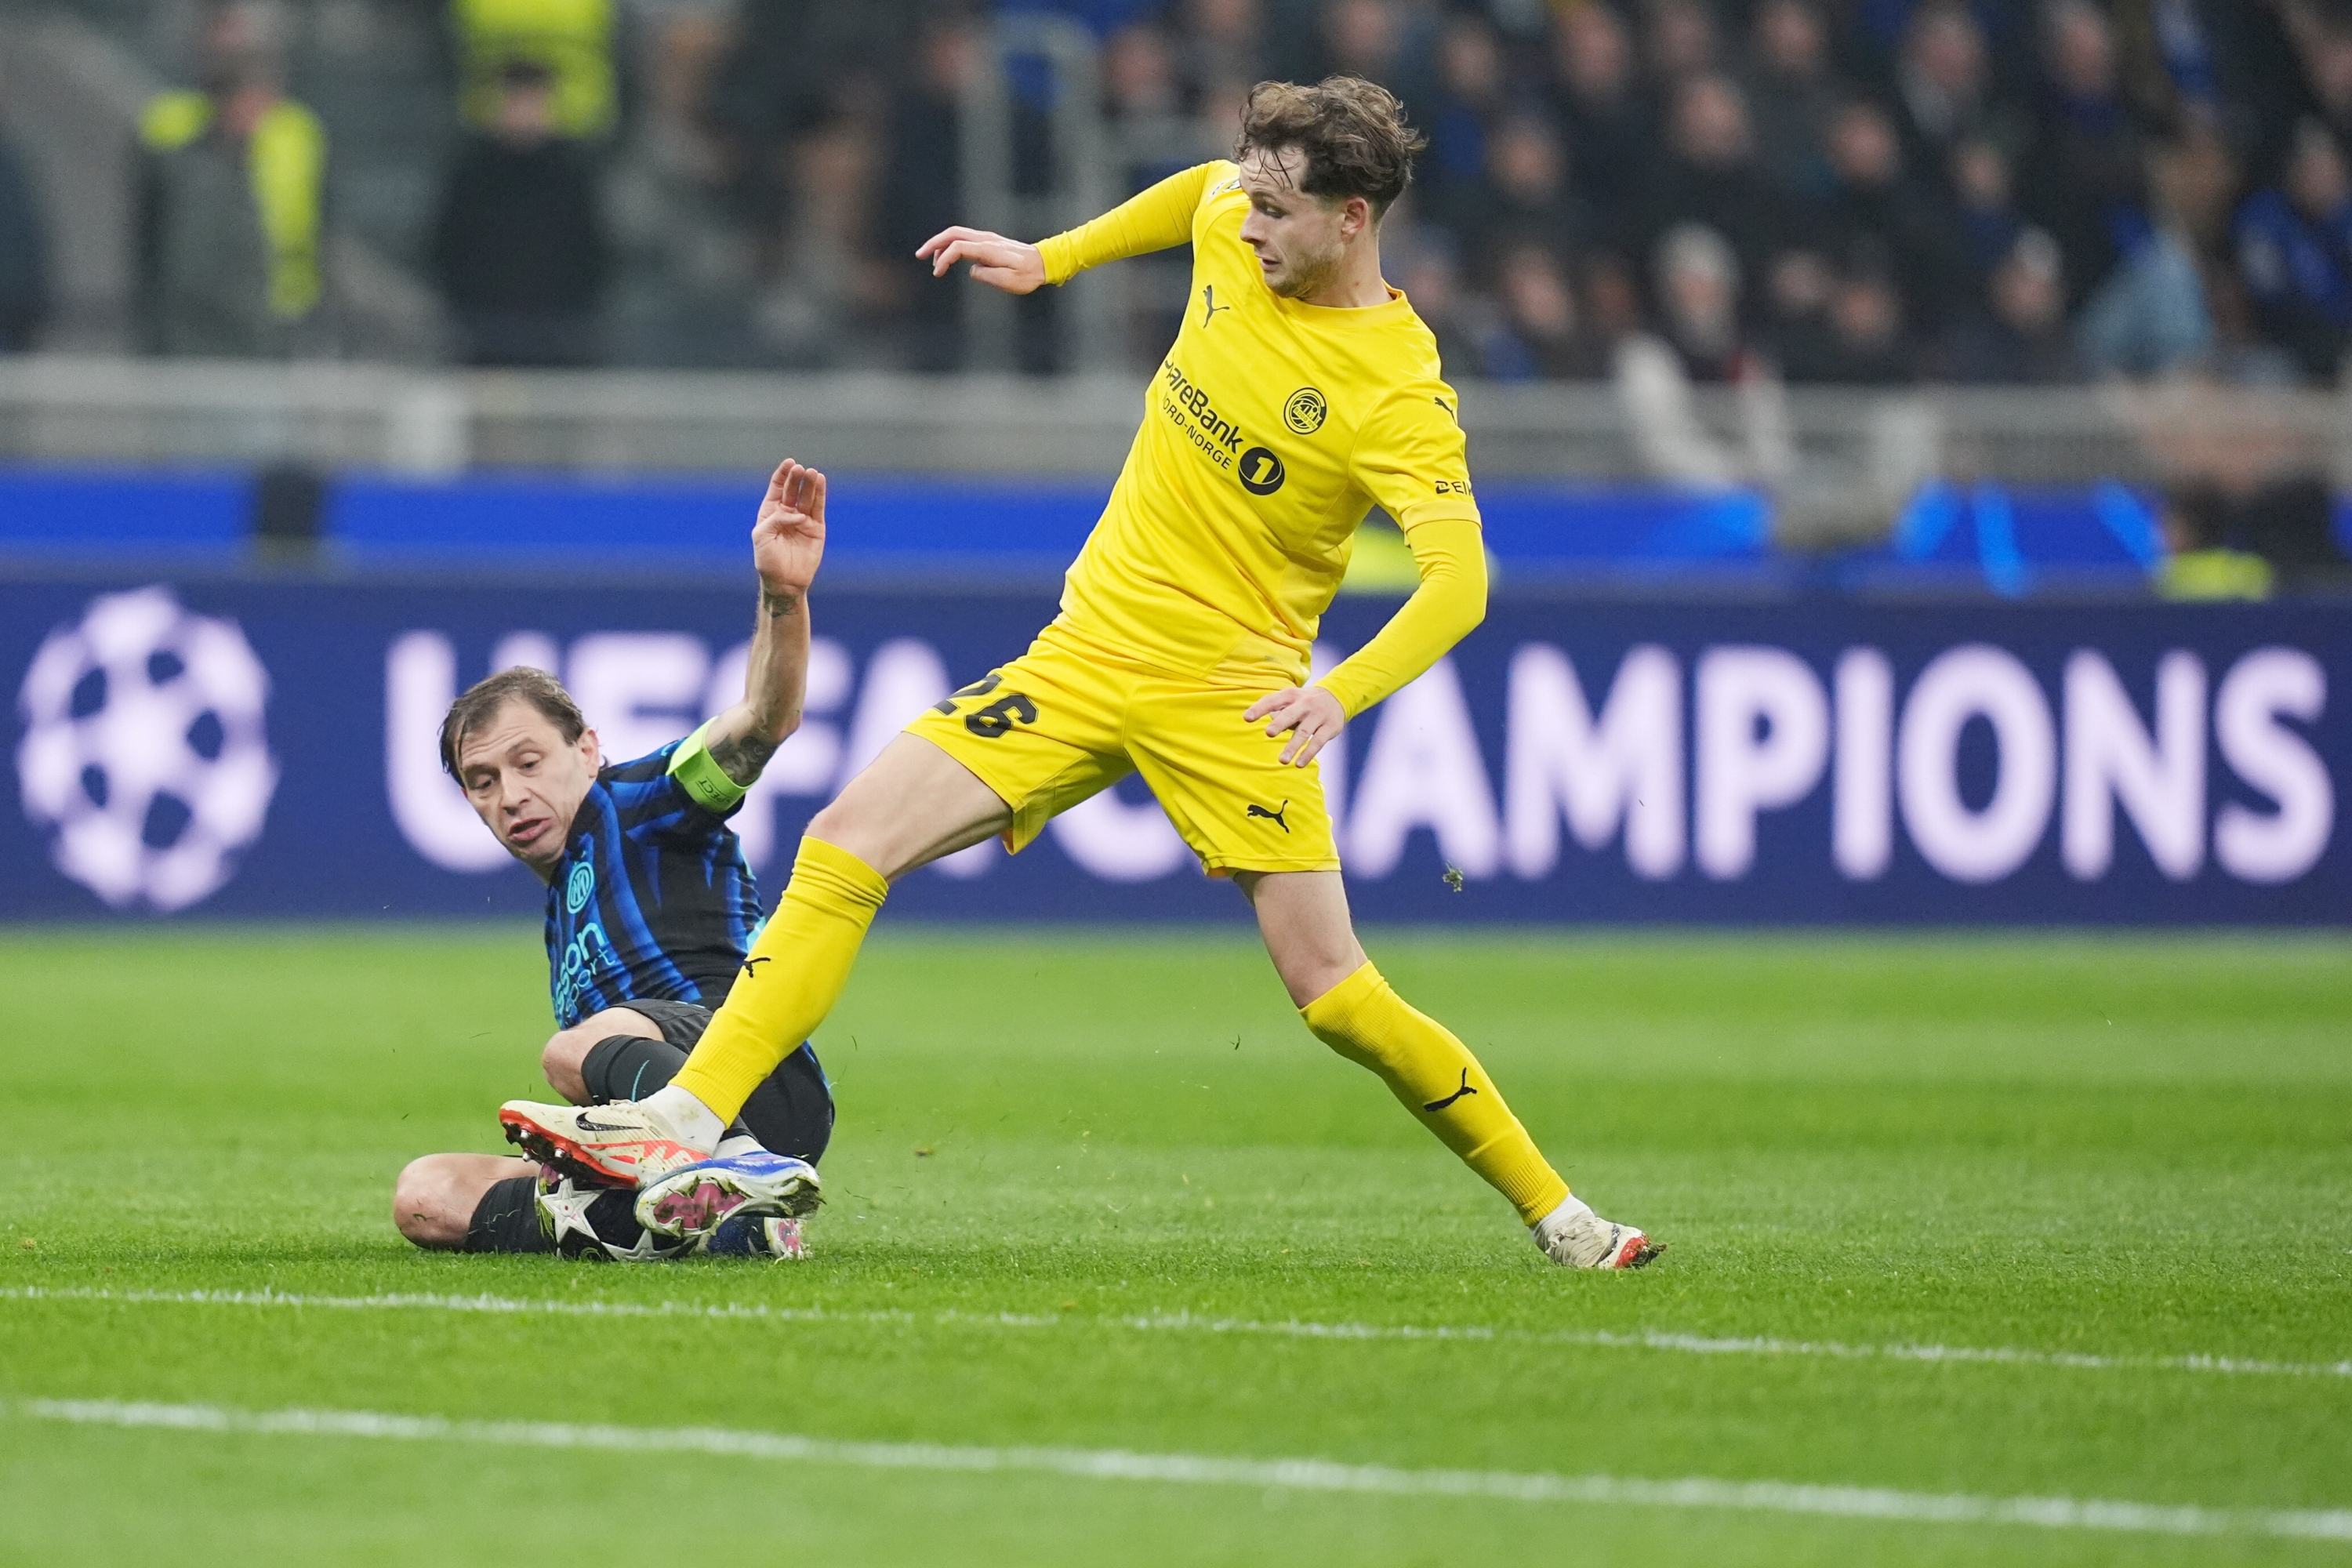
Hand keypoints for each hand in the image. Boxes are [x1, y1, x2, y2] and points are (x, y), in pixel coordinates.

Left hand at [752, 459, 824, 599]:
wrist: (784, 582)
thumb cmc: (768, 561)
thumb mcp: (761, 536)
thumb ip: (775, 519)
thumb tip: (796, 513)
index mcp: (770, 513)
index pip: (777, 488)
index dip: (782, 475)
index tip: (789, 463)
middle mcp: (787, 514)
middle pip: (793, 490)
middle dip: (796, 479)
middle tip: (800, 469)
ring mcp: (803, 520)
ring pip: (807, 497)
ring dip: (809, 484)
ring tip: (812, 473)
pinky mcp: (816, 529)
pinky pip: (818, 509)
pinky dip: (820, 495)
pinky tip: (821, 481)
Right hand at [915, 226, 1045, 293]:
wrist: (1044, 263)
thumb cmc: (1029, 275)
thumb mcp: (1010, 281)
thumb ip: (988, 275)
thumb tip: (973, 270)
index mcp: (989, 249)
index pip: (958, 247)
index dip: (944, 259)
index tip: (937, 273)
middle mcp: (986, 239)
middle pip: (953, 234)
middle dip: (934, 243)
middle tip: (919, 255)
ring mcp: (987, 238)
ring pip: (957, 234)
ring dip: (941, 244)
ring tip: (933, 262)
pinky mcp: (988, 242)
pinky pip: (965, 239)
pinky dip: (952, 245)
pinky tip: (948, 259)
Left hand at [1246, 685, 1345, 766]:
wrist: (1337, 697)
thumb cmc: (1304, 702)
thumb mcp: (1291, 700)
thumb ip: (1277, 709)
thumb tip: (1267, 719)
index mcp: (1291, 695)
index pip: (1273, 700)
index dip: (1260, 708)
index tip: (1246, 718)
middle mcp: (1305, 704)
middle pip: (1290, 714)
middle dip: (1280, 723)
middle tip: (1268, 733)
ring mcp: (1319, 715)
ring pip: (1304, 732)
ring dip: (1293, 746)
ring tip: (1282, 760)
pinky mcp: (1330, 727)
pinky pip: (1318, 742)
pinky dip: (1308, 753)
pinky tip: (1299, 764)